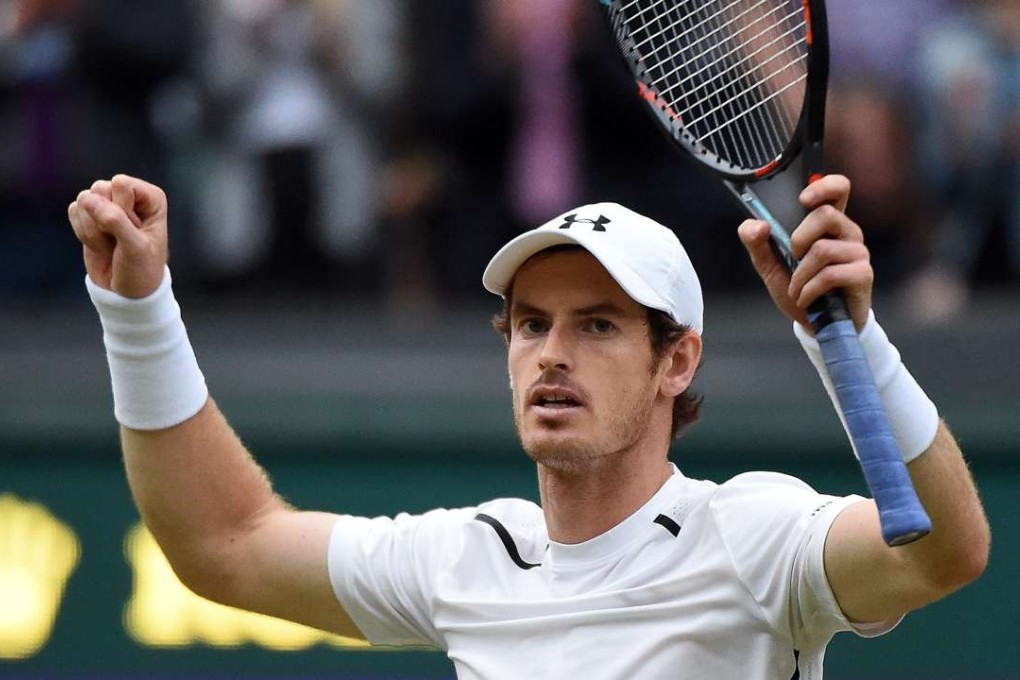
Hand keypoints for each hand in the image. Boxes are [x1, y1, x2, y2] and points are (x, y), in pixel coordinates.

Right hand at [68, 174, 168, 298]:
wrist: (127, 291)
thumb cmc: (141, 269)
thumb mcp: (135, 248)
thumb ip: (115, 221)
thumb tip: (87, 198)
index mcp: (151, 197)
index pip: (121, 184)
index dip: (121, 210)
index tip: (134, 231)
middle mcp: (130, 195)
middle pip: (99, 188)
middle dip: (104, 221)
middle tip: (120, 241)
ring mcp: (108, 203)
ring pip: (84, 199)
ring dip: (93, 230)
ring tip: (112, 245)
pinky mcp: (90, 215)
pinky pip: (73, 211)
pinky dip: (83, 233)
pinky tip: (99, 245)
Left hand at [737, 174, 872, 333]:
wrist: (817, 326)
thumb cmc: (798, 290)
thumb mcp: (770, 266)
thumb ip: (756, 243)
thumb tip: (756, 226)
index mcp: (828, 223)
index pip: (838, 189)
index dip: (824, 186)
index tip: (803, 199)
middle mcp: (847, 232)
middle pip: (825, 215)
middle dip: (798, 239)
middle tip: (792, 258)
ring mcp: (858, 252)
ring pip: (823, 249)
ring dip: (800, 275)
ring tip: (796, 289)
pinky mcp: (863, 274)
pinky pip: (830, 274)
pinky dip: (810, 289)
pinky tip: (806, 299)